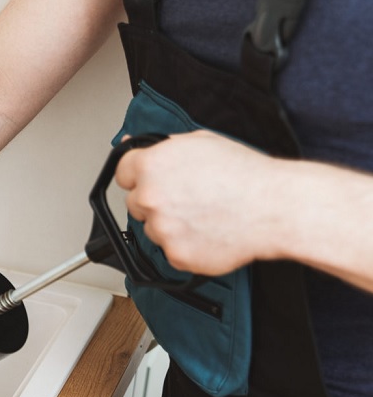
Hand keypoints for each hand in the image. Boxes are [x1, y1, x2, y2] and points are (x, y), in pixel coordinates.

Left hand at [115, 130, 278, 274]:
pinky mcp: (176, 255)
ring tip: (205, 215)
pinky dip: (186, 245)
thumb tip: (131, 145)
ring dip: (171, 224)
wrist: (273, 207)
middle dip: (155, 201)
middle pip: (136, 203)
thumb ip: (162, 146)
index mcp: (151, 165)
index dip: (138, 175)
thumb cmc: (243, 173)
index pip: (122, 172)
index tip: (150, 180)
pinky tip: (209, 232)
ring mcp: (161, 229)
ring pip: (153, 229)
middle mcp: (150, 197)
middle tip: (188, 198)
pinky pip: (171, 251)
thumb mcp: (200, 141)